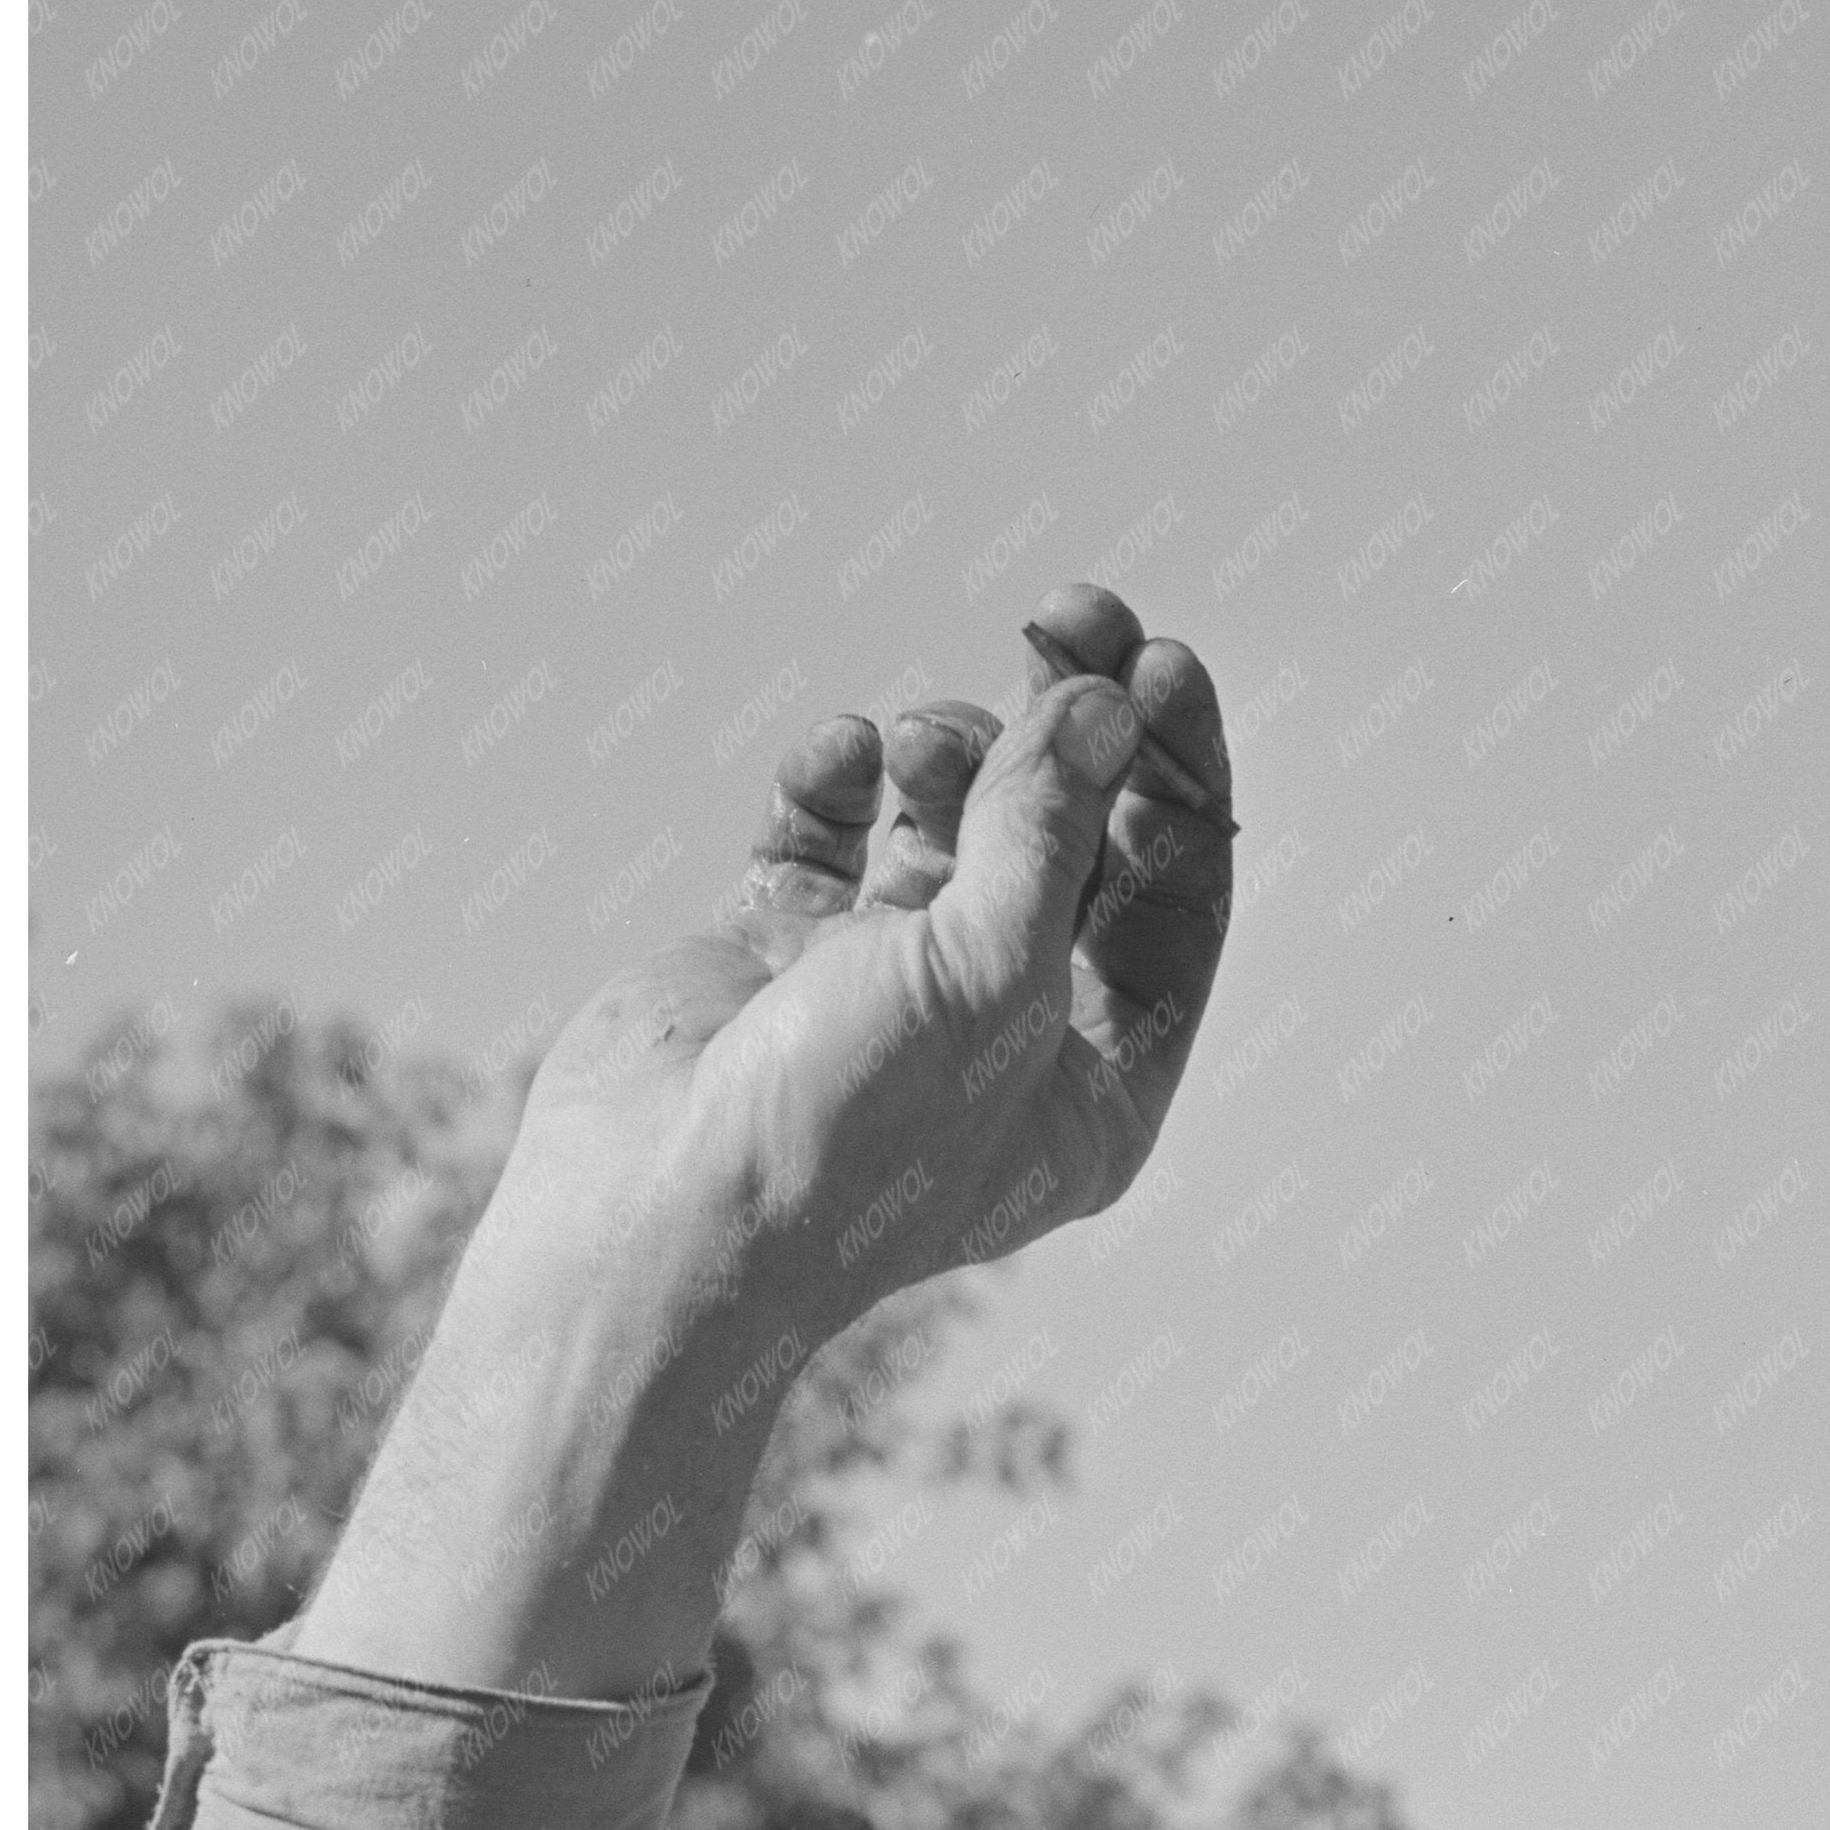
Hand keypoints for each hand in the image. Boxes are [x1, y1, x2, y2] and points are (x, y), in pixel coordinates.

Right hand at [430, 580, 1235, 1402]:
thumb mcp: (988, 973)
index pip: (1175, 897)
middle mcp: (1004, 1036)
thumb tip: (1106, 700)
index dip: (1177, 773)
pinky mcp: (777, 955)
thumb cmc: (845, 1137)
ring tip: (915, 738)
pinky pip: (828, 830)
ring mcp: (886, 990)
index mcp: (1095, 1082)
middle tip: (1063, 611)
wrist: (652, 1218)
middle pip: (1076, 842)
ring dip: (950, 750)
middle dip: (1071, 724)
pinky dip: (835, 779)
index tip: (1155, 658)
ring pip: (954, 820)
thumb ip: (1053, 827)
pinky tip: (831, 756)